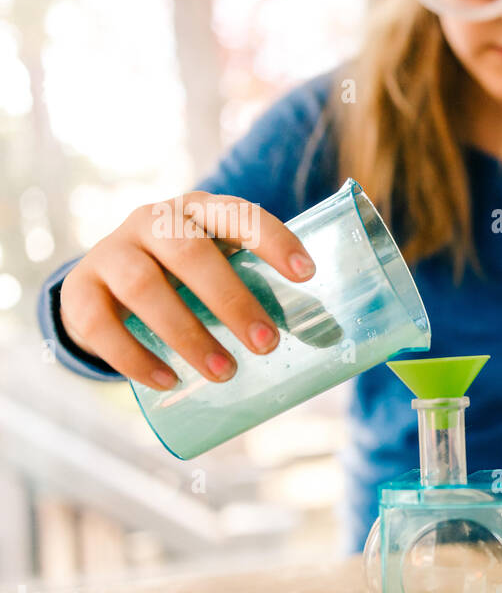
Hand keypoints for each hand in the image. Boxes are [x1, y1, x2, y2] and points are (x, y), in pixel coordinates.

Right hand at [59, 192, 315, 389]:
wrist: (106, 285)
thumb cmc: (184, 280)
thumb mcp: (219, 272)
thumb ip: (260, 292)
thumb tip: (329, 338)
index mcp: (198, 211)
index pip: (238, 214)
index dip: (273, 240)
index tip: (307, 275)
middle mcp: (152, 222)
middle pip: (189, 252)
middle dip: (232, 300)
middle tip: (267, 344)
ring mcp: (111, 252)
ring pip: (144, 286)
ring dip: (187, 333)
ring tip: (224, 372)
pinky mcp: (81, 290)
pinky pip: (99, 322)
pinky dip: (134, 357)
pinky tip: (167, 381)